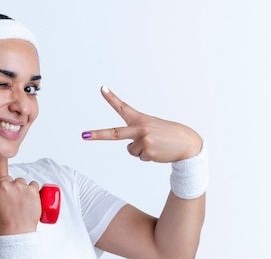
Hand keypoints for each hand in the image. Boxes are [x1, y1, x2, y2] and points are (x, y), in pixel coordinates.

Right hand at [0, 174, 41, 235]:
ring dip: (20, 188)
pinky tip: (29, 199)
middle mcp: (4, 184)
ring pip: (20, 181)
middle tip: (9, 199)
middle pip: (7, 178)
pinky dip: (32, 191)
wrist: (14, 234)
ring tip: (19, 202)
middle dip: (8, 186)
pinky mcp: (32, 190)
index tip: (0, 190)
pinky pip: (33, 184)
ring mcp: (19, 187)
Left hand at [82, 86, 201, 161]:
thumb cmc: (169, 135)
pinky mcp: (147, 152)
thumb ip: (137, 133)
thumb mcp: (152, 128)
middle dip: (97, 135)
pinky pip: (140, 157)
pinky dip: (147, 157)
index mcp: (140, 119)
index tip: (102, 89)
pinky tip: (158, 151)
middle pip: (114, 133)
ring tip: (155, 145)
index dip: (112, 98)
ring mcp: (143, 140)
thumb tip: (130, 148)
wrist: (187, 144)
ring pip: (131, 151)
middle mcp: (140, 128)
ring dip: (142, 151)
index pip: (123, 107)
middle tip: (83, 136)